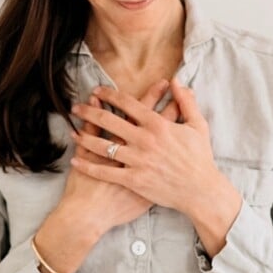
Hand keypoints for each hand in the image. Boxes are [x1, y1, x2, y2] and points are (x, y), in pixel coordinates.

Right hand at [32, 78, 181, 272]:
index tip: (164, 82)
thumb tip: (95, 102)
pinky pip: (165, 159)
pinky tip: (180, 137)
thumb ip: (92, 128)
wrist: (91, 214)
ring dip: (174, 121)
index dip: (153, 95)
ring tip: (183, 106)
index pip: (140, 110)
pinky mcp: (149, 179)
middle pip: (156, 120)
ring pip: (165, 139)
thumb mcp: (83, 153)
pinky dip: (174, 147)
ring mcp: (146, 164)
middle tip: (175, 86)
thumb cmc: (84, 184)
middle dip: (166, 102)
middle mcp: (138, 149)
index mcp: (122, 141)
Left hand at [70, 79, 242, 253]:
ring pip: (103, 145)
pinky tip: (76, 160)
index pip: (128, 103)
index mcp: (158, 124)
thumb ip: (186, 102)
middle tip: (75, 107)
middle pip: (109, 120)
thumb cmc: (200, 159)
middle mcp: (144, 140)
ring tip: (72, 131)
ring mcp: (137, 160)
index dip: (109, 94)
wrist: (201, 191)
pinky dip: (88, 165)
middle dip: (89, 112)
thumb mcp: (198, 126)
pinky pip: (105, 171)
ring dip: (84, 137)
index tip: (97, 90)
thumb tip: (178, 81)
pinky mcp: (133, 180)